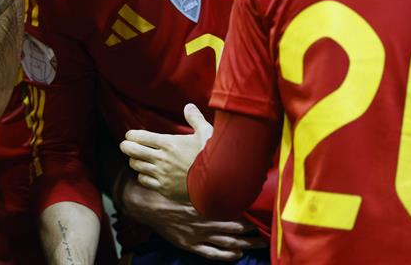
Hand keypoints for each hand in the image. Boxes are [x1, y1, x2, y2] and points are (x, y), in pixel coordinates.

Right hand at [118, 170, 265, 260]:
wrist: (144, 203)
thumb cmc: (167, 187)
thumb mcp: (185, 175)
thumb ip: (203, 170)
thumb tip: (219, 155)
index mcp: (203, 202)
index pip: (232, 209)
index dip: (249, 213)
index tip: (261, 212)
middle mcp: (202, 220)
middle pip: (234, 229)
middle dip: (252, 232)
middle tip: (266, 232)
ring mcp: (196, 235)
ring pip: (226, 243)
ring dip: (244, 245)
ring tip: (258, 244)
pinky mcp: (189, 244)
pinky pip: (212, 254)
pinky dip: (226, 255)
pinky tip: (236, 254)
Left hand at [120, 103, 212, 202]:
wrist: (218, 183)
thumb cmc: (213, 155)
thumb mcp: (206, 132)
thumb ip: (195, 119)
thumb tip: (189, 106)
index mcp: (169, 143)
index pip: (141, 137)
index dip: (131, 135)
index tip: (129, 135)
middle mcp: (162, 159)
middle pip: (133, 151)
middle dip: (126, 147)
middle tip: (124, 145)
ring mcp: (162, 175)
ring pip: (137, 167)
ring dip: (135, 161)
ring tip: (136, 158)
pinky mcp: (164, 189)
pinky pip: (145, 181)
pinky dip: (143, 176)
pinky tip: (146, 174)